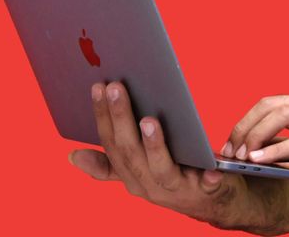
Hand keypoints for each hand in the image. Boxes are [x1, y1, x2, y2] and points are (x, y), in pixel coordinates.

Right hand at [69, 81, 288, 231]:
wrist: (216, 201)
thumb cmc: (176, 175)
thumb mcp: (140, 170)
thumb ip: (109, 164)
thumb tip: (72, 156)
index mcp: (131, 176)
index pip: (110, 144)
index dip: (102, 117)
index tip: (97, 87)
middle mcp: (148, 186)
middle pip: (130, 152)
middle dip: (121, 119)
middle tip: (115, 87)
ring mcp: (176, 191)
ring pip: (160, 169)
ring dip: (153, 146)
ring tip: (149, 121)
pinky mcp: (207, 191)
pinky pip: (207, 185)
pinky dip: (208, 177)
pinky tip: (211, 166)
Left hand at [226, 95, 288, 183]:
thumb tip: (268, 152)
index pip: (272, 103)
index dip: (248, 120)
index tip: (233, 142)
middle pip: (271, 105)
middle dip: (245, 126)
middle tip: (230, 150)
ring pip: (282, 116)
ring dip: (256, 136)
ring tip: (242, 156)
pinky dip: (277, 150)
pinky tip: (261, 161)